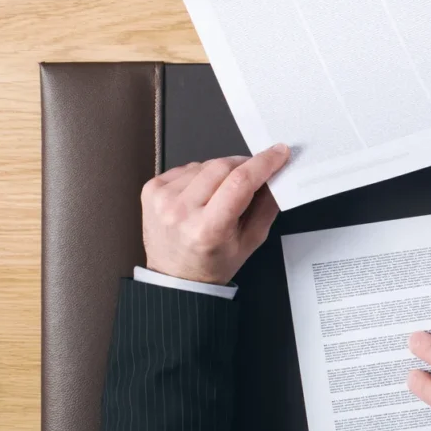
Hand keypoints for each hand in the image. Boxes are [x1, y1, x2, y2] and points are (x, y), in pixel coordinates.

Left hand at [140, 144, 289, 284]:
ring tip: (220, 193)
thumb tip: (276, 173)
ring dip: (220, 171)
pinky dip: (200, 174)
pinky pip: (186, 167)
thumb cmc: (212, 263)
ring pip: (204, 164)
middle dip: (244, 165)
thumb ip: (267, 206)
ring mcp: (162, 199)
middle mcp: (181, 212)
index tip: (278, 153)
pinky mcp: (151, 190)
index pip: (240, 182)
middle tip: (253, 174)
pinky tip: (201, 193)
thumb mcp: (251, 241)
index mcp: (208, 229)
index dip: (263, 163)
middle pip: (222, 166)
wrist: (176, 278)